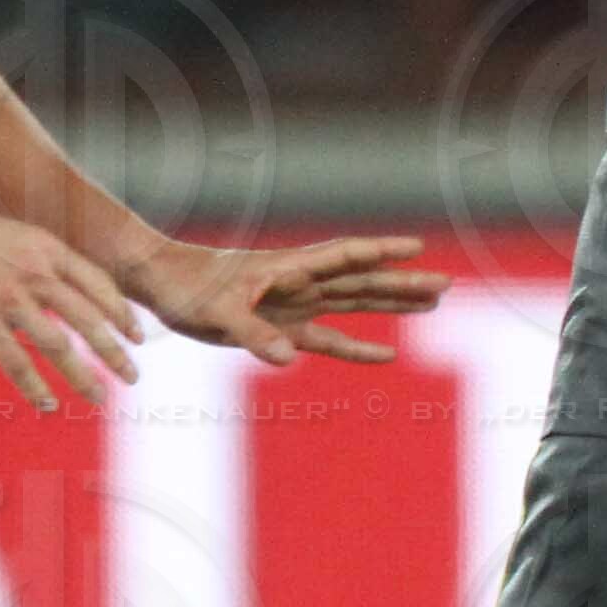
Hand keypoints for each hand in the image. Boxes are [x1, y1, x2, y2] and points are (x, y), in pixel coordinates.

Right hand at [0, 199, 143, 413]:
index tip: (138, 336)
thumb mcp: (11, 234)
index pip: (100, 285)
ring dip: (83, 377)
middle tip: (133, 377)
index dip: (122, 314)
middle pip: (89, 320)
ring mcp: (9, 299)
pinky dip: (36, 387)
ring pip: (60, 346)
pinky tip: (48, 404)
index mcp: (46, 249)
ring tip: (98, 398)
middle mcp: (35, 273)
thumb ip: (40, 260)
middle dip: (115, 353)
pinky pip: (17, 363)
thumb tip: (66, 286)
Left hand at [123, 233, 449, 366]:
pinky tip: (386, 354)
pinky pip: (328, 339)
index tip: (415, 248)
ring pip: (354, 304)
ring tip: (432, 304)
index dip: (380, 251)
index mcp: (288, 269)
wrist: (160, 285)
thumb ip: (252, 332)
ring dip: (391, 305)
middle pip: (362, 280)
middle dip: (403, 282)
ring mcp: (294, 305)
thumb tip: (288, 358)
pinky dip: (357, 347)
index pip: (344, 256)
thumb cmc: (185, 288)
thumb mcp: (215, 311)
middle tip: (446, 285)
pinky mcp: (282, 328)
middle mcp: (299, 284)